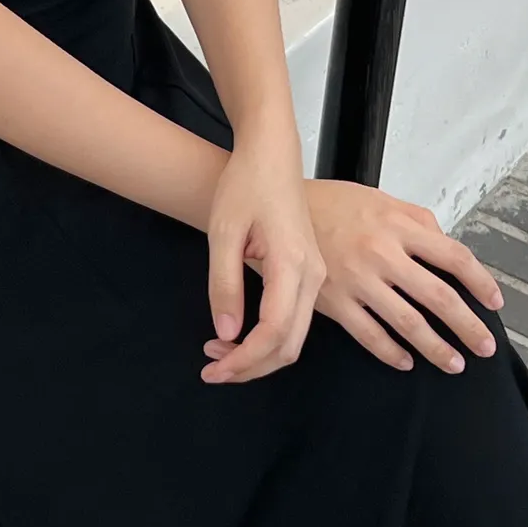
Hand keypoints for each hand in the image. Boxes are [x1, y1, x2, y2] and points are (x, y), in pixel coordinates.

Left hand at [201, 140, 326, 384]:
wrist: (270, 155)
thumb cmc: (246, 185)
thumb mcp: (223, 233)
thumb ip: (224, 284)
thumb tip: (227, 334)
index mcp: (293, 264)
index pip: (273, 332)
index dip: (244, 360)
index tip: (213, 371)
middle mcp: (313, 276)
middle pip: (289, 345)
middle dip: (250, 367)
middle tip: (211, 370)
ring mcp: (315, 276)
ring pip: (294, 337)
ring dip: (258, 355)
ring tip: (218, 354)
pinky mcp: (310, 274)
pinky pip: (295, 320)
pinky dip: (268, 338)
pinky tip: (239, 335)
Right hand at [302, 180, 502, 372]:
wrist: (278, 209)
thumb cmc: (328, 204)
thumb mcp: (378, 199)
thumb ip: (416, 220)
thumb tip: (445, 245)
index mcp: (397, 225)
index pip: (454, 257)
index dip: (480, 283)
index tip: (493, 302)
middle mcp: (380, 252)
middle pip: (438, 296)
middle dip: (467, 326)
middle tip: (484, 346)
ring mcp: (356, 279)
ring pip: (407, 322)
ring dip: (435, 348)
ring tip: (452, 362)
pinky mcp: (331, 300)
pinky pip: (368, 334)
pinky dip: (390, 352)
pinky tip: (404, 361)